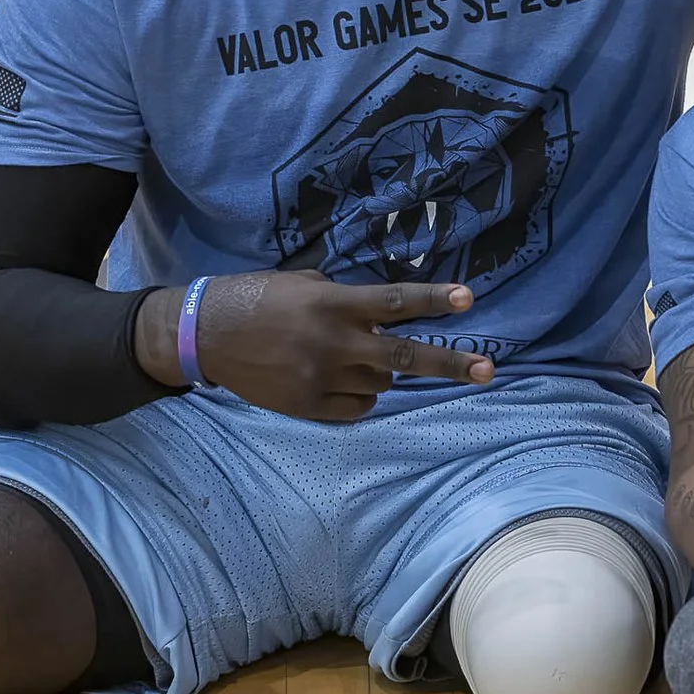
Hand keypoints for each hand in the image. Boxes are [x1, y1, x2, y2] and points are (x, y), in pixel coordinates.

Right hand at [136, 270, 493, 421]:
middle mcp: (334, 343)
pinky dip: (360, 397)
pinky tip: (340, 381)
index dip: (433, 299)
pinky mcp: (309, 406)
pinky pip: (357, 408)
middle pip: (405, 358)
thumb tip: (382, 313)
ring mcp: (322, 379)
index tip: (468, 299)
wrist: (206, 336)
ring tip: (352, 357)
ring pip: (381, 385)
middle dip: (450, 364)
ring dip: (381, 372)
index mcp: (332, 305)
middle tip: (487, 370)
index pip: (394, 302)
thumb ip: (344, 298)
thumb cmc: (256, 298)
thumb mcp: (303, 284)